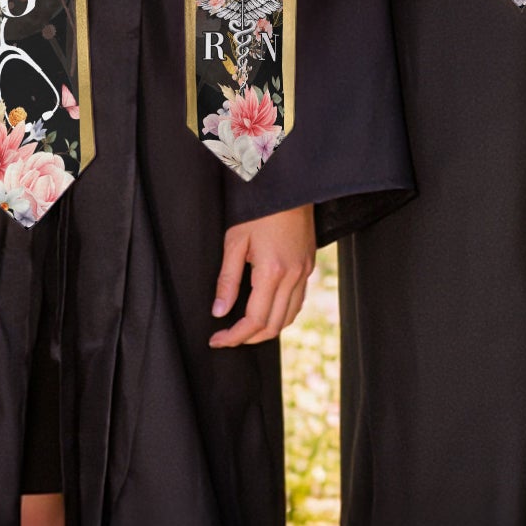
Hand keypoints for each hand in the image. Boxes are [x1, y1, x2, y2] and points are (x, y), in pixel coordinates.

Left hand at [209, 202, 315, 347]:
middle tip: (228, 337)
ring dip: (267, 329)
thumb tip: (219, 311)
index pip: (254, 320)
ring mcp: (304, 271)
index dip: (234, 337)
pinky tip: (267, 310)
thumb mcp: (235, 242)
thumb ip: (228, 280)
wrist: (289, 186)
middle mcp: (293, 276)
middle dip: (249, 338)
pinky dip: (282, 314)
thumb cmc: (259, 210)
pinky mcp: (309, 264)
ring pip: (289, 316)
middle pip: (273, 325)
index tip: (217, 340)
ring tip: (245, 329)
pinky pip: (298, 301)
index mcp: (272, 271)